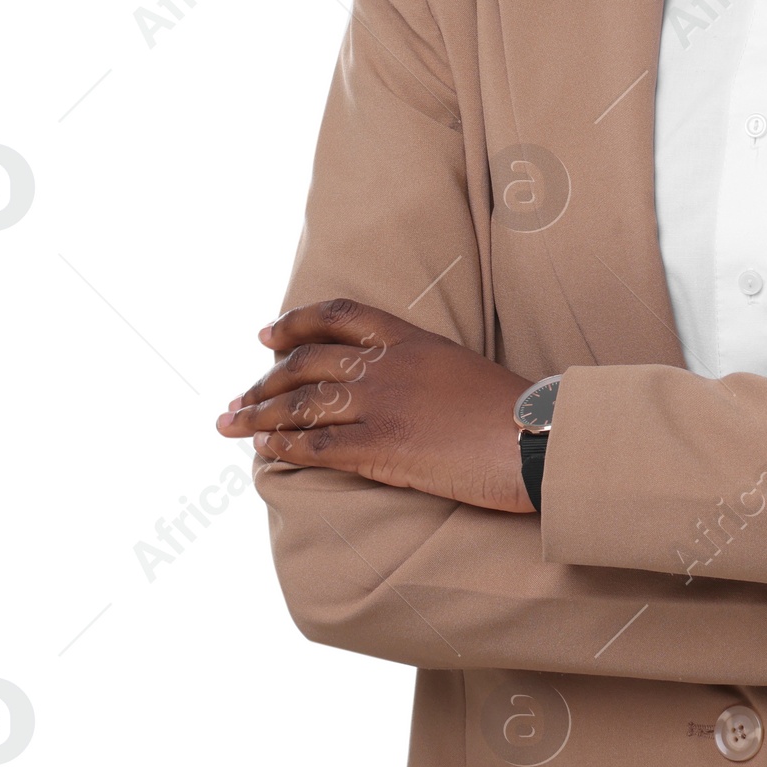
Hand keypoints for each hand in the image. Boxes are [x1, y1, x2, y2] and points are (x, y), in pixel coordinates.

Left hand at [215, 298, 535, 514]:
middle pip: (307, 361)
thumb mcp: (460, 368)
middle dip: (264, 380)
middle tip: (237, 398)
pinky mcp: (382, 445)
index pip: (340, 316)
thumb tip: (394, 382)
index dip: (297, 322)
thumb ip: (420, 367)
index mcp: (411, 338)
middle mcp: (389, 364)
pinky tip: (266, 450)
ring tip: (231, 424)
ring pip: (301, 403)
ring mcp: (383, 403)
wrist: (535, 439)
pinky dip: (284, 446)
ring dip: (258, 414)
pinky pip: (316, 444)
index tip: (268, 336)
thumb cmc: (510, 410)